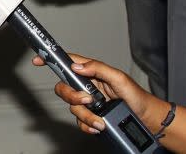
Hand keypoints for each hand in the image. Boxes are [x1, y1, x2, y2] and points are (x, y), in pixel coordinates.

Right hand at [33, 53, 164, 134]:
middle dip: (73, 97)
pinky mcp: (91, 118)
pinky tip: (98, 126)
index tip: (38, 60)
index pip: (68, 63)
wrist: (147, 121)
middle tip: (88, 101)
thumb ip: (98, 69)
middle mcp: (86, 87)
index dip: (52, 60)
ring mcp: (88, 104)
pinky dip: (87, 126)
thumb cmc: (137, 97)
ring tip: (100, 120)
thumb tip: (77, 66)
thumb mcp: (120, 78)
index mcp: (91, 73)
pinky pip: (79, 122)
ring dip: (85, 116)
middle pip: (64, 88)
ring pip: (72, 108)